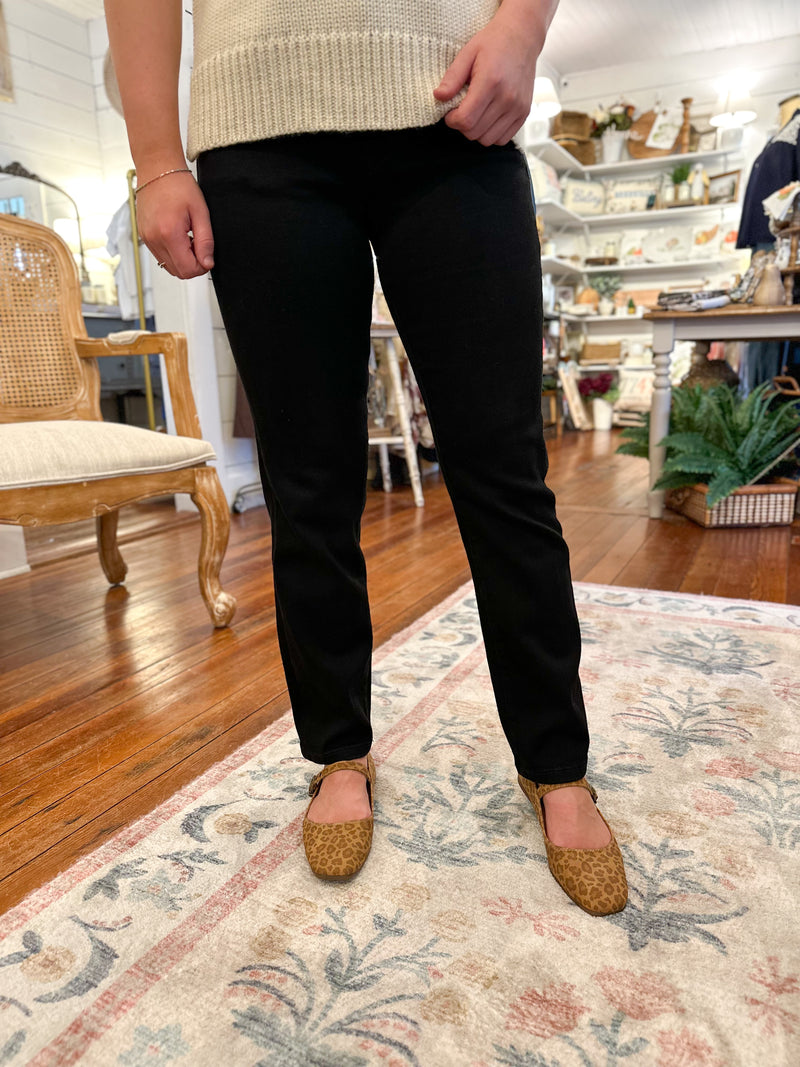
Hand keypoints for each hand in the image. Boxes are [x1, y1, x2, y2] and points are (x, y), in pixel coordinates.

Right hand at [135, 170, 213, 278]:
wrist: (157, 169)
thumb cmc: (178, 185)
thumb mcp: (201, 213)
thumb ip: (205, 242)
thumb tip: (207, 263)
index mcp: (169, 233)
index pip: (187, 269)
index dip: (202, 266)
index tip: (207, 254)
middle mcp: (154, 239)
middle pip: (178, 272)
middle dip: (192, 264)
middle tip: (198, 244)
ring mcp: (147, 238)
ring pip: (168, 266)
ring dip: (182, 259)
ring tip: (188, 238)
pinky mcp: (144, 236)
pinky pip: (160, 256)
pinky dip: (172, 252)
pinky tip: (178, 236)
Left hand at [433, 2, 545, 145]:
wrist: (522, 37)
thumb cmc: (493, 43)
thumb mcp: (467, 53)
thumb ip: (452, 78)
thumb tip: (438, 97)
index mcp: (491, 82)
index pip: (466, 119)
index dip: (452, 120)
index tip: (450, 112)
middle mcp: (507, 98)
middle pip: (474, 132)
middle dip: (462, 125)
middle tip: (462, 110)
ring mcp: (517, 108)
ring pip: (487, 139)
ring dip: (476, 131)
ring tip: (476, 113)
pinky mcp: (524, 113)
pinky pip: (502, 139)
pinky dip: (491, 133)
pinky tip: (488, 117)